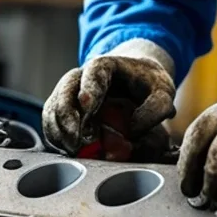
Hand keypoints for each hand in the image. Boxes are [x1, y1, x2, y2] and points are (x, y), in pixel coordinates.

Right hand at [42, 40, 176, 161]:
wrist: (136, 82)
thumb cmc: (149, 86)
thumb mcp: (163, 93)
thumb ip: (156, 109)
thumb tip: (132, 130)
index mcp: (105, 66)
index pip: (93, 72)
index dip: (88, 87)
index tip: (88, 104)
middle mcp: (82, 78)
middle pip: (64, 91)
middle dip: (66, 116)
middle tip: (77, 140)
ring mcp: (70, 94)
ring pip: (53, 109)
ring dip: (59, 131)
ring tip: (75, 148)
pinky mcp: (65, 112)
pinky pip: (52, 124)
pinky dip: (58, 138)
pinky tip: (71, 149)